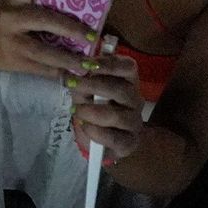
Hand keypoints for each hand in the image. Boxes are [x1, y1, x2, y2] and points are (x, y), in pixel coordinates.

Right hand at [0, 0, 105, 77]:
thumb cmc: (1, 18)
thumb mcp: (15, 1)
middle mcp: (13, 18)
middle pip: (43, 20)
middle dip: (69, 29)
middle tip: (91, 36)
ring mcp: (13, 43)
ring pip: (43, 52)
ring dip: (68, 60)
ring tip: (88, 65)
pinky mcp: (15, 63)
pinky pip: (41, 70)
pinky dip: (59, 74)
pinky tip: (74, 77)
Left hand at [69, 47, 145, 166]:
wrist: (101, 140)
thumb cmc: (94, 108)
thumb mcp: (86, 91)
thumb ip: (83, 81)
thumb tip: (72, 71)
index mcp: (129, 81)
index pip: (128, 67)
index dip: (109, 63)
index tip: (86, 64)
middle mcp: (136, 100)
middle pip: (122, 90)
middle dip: (94, 86)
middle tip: (72, 84)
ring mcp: (135, 122)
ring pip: (117, 116)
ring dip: (92, 112)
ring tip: (75, 110)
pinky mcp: (130, 143)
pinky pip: (115, 138)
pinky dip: (96, 132)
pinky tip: (84, 126)